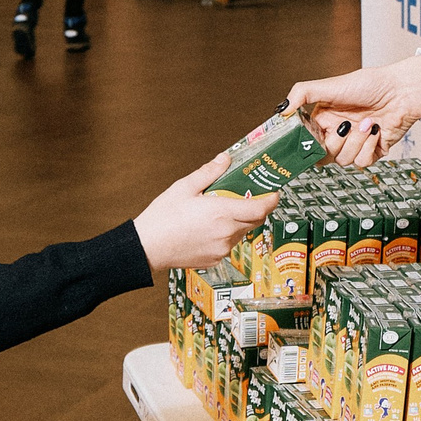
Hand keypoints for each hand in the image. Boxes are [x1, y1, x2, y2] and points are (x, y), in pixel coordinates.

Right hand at [134, 152, 276, 271]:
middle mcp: (226, 233)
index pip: (260, 208)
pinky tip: (208, 229)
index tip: (274, 193)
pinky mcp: (214, 260)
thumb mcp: (185, 187)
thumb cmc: (162, 218)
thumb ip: (209, 172)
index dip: (271, 200)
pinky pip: (228, 246)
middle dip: (255, 209)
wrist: (147, 248)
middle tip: (244, 198)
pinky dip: (225, 236)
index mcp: (222, 213)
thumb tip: (224, 160)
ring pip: (241, 233)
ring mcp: (221, 249)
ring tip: (219, 213)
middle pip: (254, 221)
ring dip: (238, 222)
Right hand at [285, 56, 420, 165]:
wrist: (402, 91)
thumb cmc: (369, 84)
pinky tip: (376, 130)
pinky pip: (362, 163)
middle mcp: (336, 134)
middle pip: (323, 156)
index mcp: (323, 120)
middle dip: (335, 143)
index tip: (308, 142)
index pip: (306, 142)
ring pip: (343, 160)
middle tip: (345, 125)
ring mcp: (354, 144)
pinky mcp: (372, 152)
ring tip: (367, 122)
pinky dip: (369, 146)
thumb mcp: (331, 85)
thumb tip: (281, 110)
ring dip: (356, 141)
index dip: (306, 145)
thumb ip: (302, 94)